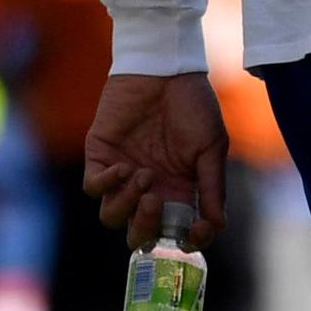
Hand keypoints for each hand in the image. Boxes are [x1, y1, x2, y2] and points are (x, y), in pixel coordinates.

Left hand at [84, 71, 227, 242]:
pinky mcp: (100, 157)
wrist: (165, 69)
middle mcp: (150, 189)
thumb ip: (212, 187)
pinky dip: (107, 185)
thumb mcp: (212, 147)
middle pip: (138, 233)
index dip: (185, 241)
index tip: (195, 232)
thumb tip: (217, 226)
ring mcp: (123, 176)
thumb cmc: (193, 104)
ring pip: (112, 216)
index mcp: (178, 191)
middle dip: (145, 229)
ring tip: (144, 177)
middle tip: (155, 203)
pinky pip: (94, 188)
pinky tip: (124, 167)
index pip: (176, 232)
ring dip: (127, 205)